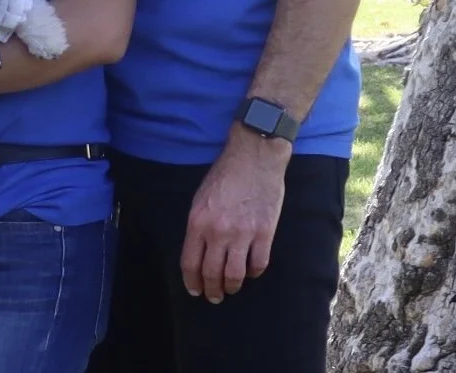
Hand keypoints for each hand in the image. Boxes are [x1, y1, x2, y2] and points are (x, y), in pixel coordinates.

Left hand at [180, 128, 290, 302]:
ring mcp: (242, 234)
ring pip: (235, 275)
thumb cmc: (224, 176)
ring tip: (230, 289)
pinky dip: (253, 272)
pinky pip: (258, 265)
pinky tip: (250, 271)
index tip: (195, 291)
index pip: (190, 263)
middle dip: (211, 290)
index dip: (191, 282)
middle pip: (211, 273)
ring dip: (231, 287)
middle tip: (214, 297)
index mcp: (198, 222)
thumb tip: (199, 252)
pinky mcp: (265, 233)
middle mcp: (218, 231)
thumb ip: (198, 226)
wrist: (253, 158)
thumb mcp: (200, 198)